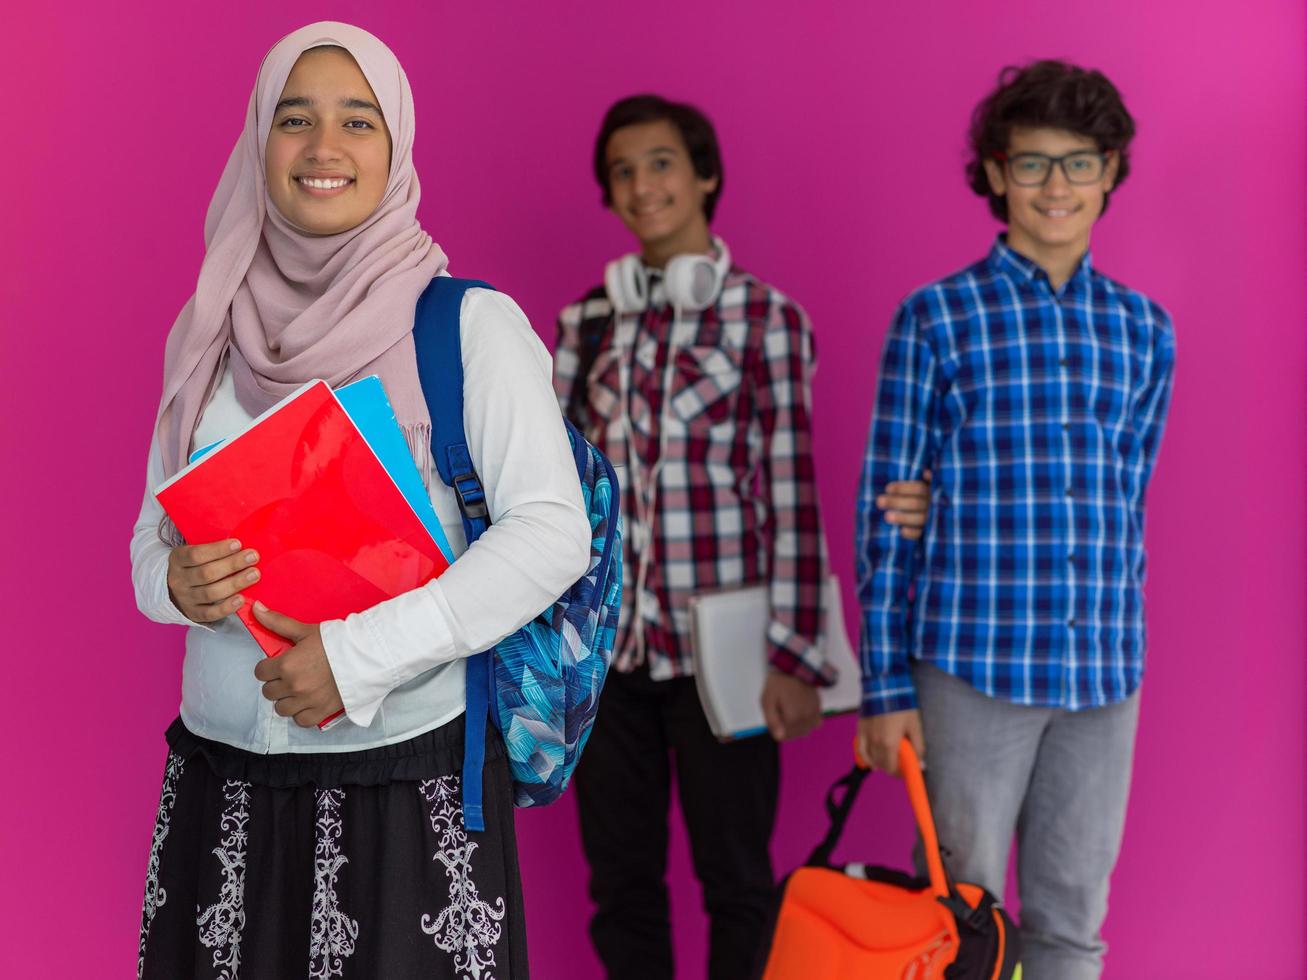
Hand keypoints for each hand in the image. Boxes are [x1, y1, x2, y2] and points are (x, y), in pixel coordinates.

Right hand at [167, 539, 259, 623]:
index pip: (196, 554)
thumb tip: (241, 544)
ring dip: (235, 583)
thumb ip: (212, 549)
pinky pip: (210, 613)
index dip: (218, 550)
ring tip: (254, 574)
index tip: (238, 544)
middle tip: (253, 557)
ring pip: (210, 593)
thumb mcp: (194, 553)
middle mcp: (178, 580)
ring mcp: (185, 598)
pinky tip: (241, 599)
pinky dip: (226, 607)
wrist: (174, 591)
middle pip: (207, 573)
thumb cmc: (194, 566)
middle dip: (233, 564)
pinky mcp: (193, 614)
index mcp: (177, 559)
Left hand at [251, 602, 343, 727]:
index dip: (268, 667)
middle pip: (269, 692)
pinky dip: (302, 713)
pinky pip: (300, 720)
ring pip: (281, 709)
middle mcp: (293, 686)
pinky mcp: (321, 712)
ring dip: (287, 700)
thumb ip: (278, 622)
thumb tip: (255, 607)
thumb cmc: (336, 641)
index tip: (279, 664)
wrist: (366, 656)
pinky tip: (308, 702)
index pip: (260, 672)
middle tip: (291, 675)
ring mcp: (306, 701)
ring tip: (298, 690)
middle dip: (277, 683)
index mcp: (286, 665)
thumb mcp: (305, 630)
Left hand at [760, 670, 821, 741]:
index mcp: (792, 718)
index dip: (775, 727)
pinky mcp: (819, 709)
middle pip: (793, 735)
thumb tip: (779, 738)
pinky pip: (814, 725)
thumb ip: (772, 721)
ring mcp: (814, 715)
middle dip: (785, 727)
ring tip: (790, 710)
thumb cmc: (777, 684)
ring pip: (804, 732)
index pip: (782, 736)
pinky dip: (807, 722)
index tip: (773, 713)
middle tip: (780, 710)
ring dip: (796, 726)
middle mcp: (806, 719)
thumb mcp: (767, 701)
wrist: (794, 668)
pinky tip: (800, 712)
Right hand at [856, 709, 925, 775]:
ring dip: (878, 764)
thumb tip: (920, 763)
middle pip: (881, 765)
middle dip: (890, 768)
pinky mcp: (859, 729)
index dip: (899, 773)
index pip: (892, 768)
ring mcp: (865, 736)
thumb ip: (918, 747)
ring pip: (869, 759)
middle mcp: (875, 743)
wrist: (884, 687)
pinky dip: (865, 757)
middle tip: (899, 766)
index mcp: (889, 744)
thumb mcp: (915, 726)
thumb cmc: (902, 706)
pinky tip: (870, 760)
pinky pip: (859, 749)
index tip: (905, 772)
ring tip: (885, 764)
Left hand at [877, 470, 931, 540]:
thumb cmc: (916, 495)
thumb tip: (927, 472)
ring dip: (902, 518)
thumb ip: (922, 479)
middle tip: (879, 501)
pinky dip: (912, 533)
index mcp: (930, 490)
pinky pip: (921, 534)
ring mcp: (931, 519)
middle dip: (896, 502)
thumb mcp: (920, 485)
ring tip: (886, 517)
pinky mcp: (928, 532)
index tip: (887, 489)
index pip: (918, 488)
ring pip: (919, 519)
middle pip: (915, 503)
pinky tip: (901, 531)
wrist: (928, 515)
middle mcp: (932, 504)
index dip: (903, 488)